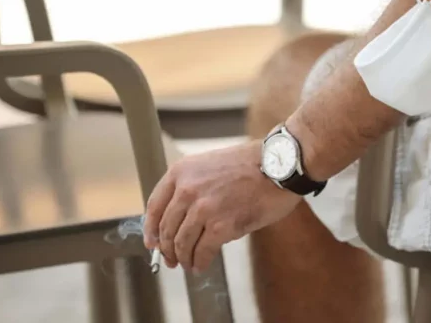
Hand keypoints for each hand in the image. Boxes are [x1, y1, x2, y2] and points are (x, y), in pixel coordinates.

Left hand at [143, 140, 300, 272]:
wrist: (279, 165)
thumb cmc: (252, 164)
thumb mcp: (210, 165)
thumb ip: (193, 186)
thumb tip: (182, 218)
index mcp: (181, 172)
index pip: (154, 206)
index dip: (150, 229)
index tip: (151, 242)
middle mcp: (187, 189)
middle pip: (166, 229)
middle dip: (167, 249)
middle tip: (172, 259)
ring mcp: (203, 208)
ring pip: (182, 243)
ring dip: (183, 258)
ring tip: (188, 264)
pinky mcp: (221, 226)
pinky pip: (202, 251)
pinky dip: (199, 262)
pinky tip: (201, 265)